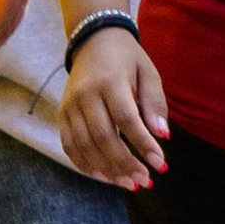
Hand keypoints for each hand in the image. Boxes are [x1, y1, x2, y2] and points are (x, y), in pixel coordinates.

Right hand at [60, 25, 168, 188]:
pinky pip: (69, 145)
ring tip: (128, 183)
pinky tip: (103, 176)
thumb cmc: (127, 59)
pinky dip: (84, 164)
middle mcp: (86, 94)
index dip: (142, 143)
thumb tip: (163, 136)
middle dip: (125, 163)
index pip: (126, 118)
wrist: (93, 40)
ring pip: (84, 145)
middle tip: (144, 180)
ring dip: (106, 169)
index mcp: (110, 81)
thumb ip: (155, 103)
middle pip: (103, 136)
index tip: (160, 163)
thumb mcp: (148, 72)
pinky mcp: (61, 114)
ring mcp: (70, 105)